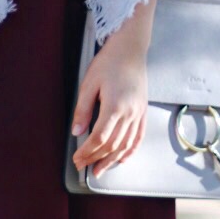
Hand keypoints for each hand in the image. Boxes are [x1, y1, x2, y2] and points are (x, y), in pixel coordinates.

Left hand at [71, 38, 148, 179]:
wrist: (131, 49)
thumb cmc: (109, 62)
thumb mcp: (89, 83)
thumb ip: (83, 110)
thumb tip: (76, 132)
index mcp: (114, 106)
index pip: (99, 138)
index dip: (87, 151)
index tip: (77, 158)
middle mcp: (129, 113)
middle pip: (112, 145)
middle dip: (95, 158)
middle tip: (83, 166)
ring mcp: (139, 113)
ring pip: (125, 145)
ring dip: (111, 160)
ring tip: (100, 169)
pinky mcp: (143, 111)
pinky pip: (138, 137)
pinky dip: (130, 151)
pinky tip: (122, 159)